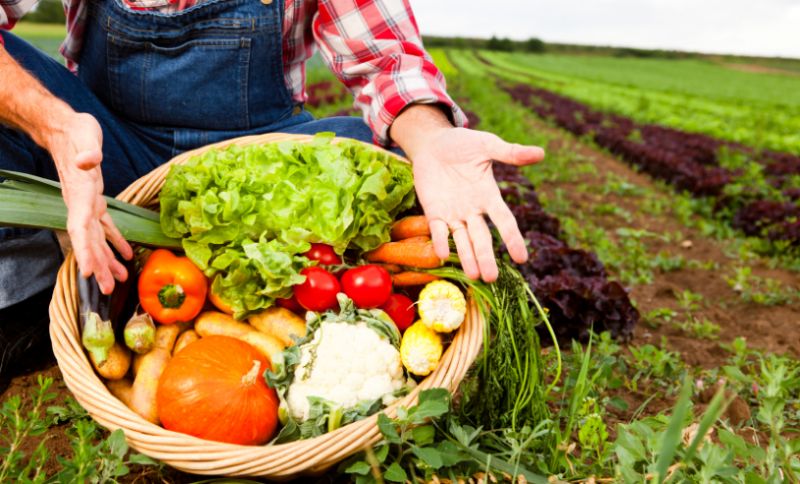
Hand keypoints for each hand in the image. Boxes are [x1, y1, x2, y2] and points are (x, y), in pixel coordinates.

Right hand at [46, 113, 132, 293]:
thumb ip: (88, 152)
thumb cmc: (76, 132)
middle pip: (88, 242)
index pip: (79, 229)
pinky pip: (105, 226)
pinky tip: (126, 255)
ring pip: (97, 239)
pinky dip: (115, 241)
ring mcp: (87, 204)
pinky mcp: (96, 199)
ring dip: (107, 260)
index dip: (84, 251)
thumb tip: (88, 162)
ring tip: (118, 281)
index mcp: (80, 195)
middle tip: (105, 289)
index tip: (87, 272)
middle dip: (97, 266)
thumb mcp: (84, 138)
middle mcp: (81, 204)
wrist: (67, 128)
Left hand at [408, 126, 543, 281]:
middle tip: (492, 278)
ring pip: (462, 240)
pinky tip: (440, 254)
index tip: (522, 259)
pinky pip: (438, 229)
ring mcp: (453, 213)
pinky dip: (439, 241)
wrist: (432, 143)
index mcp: (489, 195)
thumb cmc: (462, 144)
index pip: (504, 220)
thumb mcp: (486, 145)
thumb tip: (541, 153)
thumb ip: (510, 152)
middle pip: (482, 238)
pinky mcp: (434, 211)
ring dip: (466, 257)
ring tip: (474, 276)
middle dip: (486, 257)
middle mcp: (473, 209)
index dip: (512, 238)